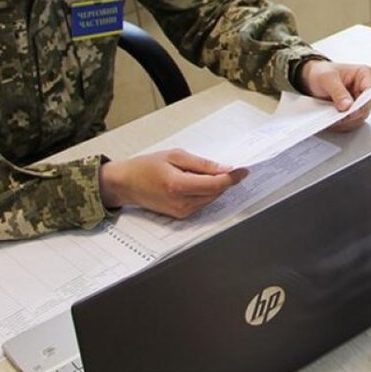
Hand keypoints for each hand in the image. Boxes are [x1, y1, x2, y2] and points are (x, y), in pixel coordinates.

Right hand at [99, 149, 247, 218]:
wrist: (126, 184)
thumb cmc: (146, 167)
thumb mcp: (175, 156)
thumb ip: (202, 164)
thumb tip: (225, 168)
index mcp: (178, 186)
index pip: (215, 185)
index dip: (233, 178)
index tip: (244, 170)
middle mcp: (181, 203)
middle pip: (216, 193)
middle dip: (225, 180)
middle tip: (228, 166)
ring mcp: (181, 212)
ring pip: (211, 199)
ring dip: (215, 186)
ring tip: (200, 172)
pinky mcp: (181, 216)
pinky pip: (202, 203)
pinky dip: (205, 192)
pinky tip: (195, 181)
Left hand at [298, 60, 370, 131]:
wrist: (313, 79)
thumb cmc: (322, 72)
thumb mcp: (327, 78)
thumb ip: (338, 91)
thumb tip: (347, 105)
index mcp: (365, 74)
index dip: (363, 103)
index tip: (351, 110)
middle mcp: (365, 89)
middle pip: (366, 107)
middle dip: (352, 114)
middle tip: (338, 117)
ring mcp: (360, 101)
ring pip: (360, 117)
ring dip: (346, 121)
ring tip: (332, 118)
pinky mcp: (354, 111)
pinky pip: (352, 122)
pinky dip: (342, 124)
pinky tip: (332, 120)